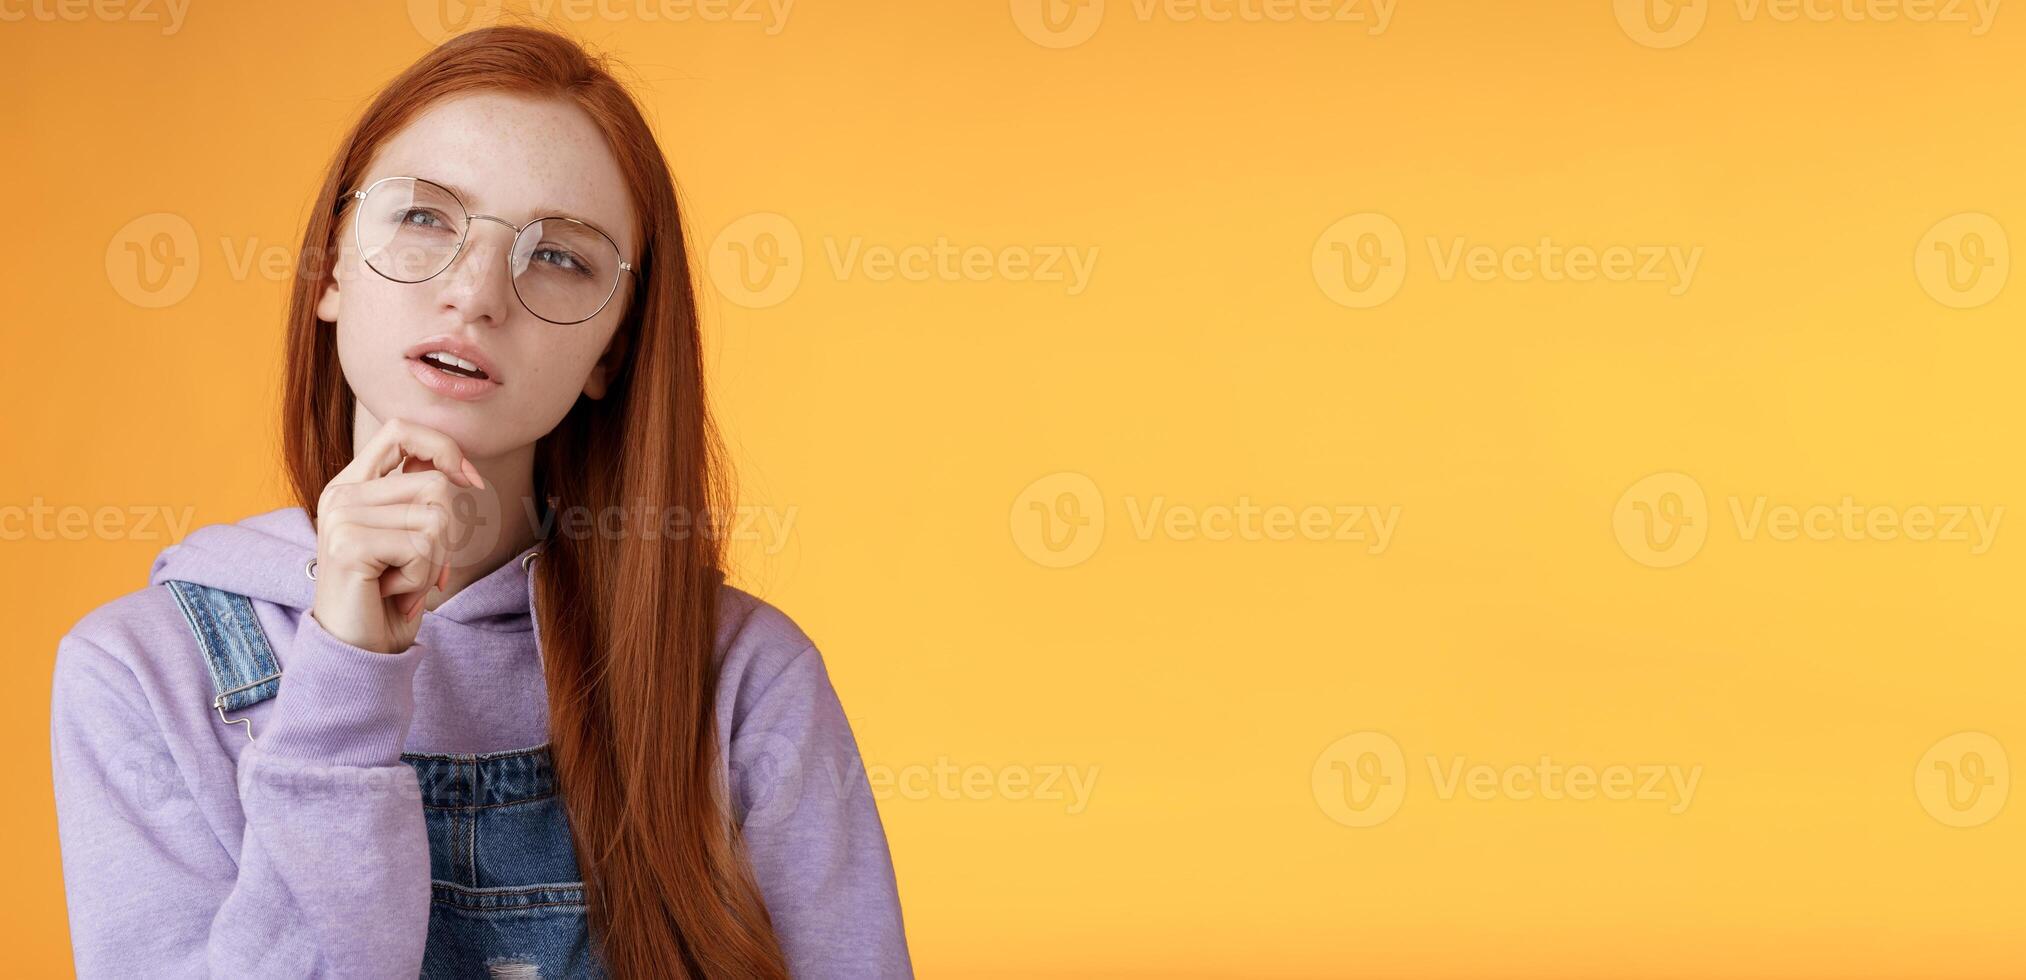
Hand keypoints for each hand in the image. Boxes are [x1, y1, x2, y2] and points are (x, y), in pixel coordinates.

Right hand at [310, 418, 484, 654]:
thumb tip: (456, 472)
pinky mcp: (350, 545)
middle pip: (436, 485)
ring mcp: (341, 517)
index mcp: (351, 485)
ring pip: (436, 518)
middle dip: (446, 537)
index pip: (400, 430)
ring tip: (403, 582)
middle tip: (419, 569)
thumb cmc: (389, 596)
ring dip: (434, 561)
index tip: (470, 482)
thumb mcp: (409, 539)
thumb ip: (419, 499)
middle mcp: (340, 494)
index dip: (443, 449)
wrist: (357, 650)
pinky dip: (423, 577)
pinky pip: (422, 547)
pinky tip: (395, 593)